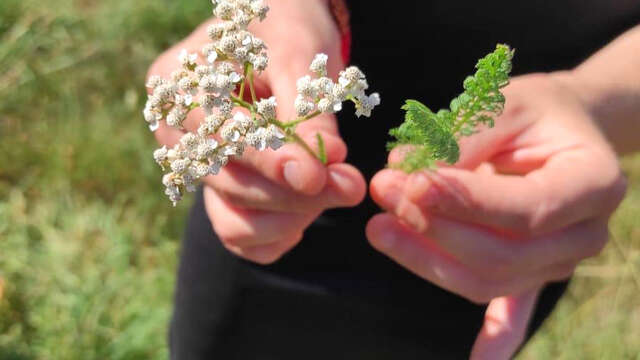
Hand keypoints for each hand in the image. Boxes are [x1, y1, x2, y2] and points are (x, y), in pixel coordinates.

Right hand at [147, 0, 365, 263]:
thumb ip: (307, 112)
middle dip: (294, 192)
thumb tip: (328, 162)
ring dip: (291, 216)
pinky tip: (307, 214)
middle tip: (350, 185)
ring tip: (336, 188)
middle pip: (229, 183)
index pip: (220, 136)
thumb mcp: (298, 56)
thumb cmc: (286, 30)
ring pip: (234, 219)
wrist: (283, 37)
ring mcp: (197, 170)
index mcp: (178, 85)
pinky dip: (276, 235)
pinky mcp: (220, 194)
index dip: (269, 160)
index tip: (316, 176)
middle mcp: (176, 134)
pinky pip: (240, 236)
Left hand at [366, 73, 626, 358]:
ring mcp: (560, 261)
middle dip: (433, 228)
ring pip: (489, 280)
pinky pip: (514, 310)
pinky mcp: (534, 273)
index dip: (462, 203)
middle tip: (384, 190)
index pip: (523, 210)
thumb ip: (462, 137)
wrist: (563, 129)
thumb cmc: (535, 112)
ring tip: (380, 227)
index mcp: (591, 183)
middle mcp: (583, 233)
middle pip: (502, 254)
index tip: (409, 183)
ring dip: (428, 259)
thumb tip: (405, 173)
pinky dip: (497, 338)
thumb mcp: (505, 103)